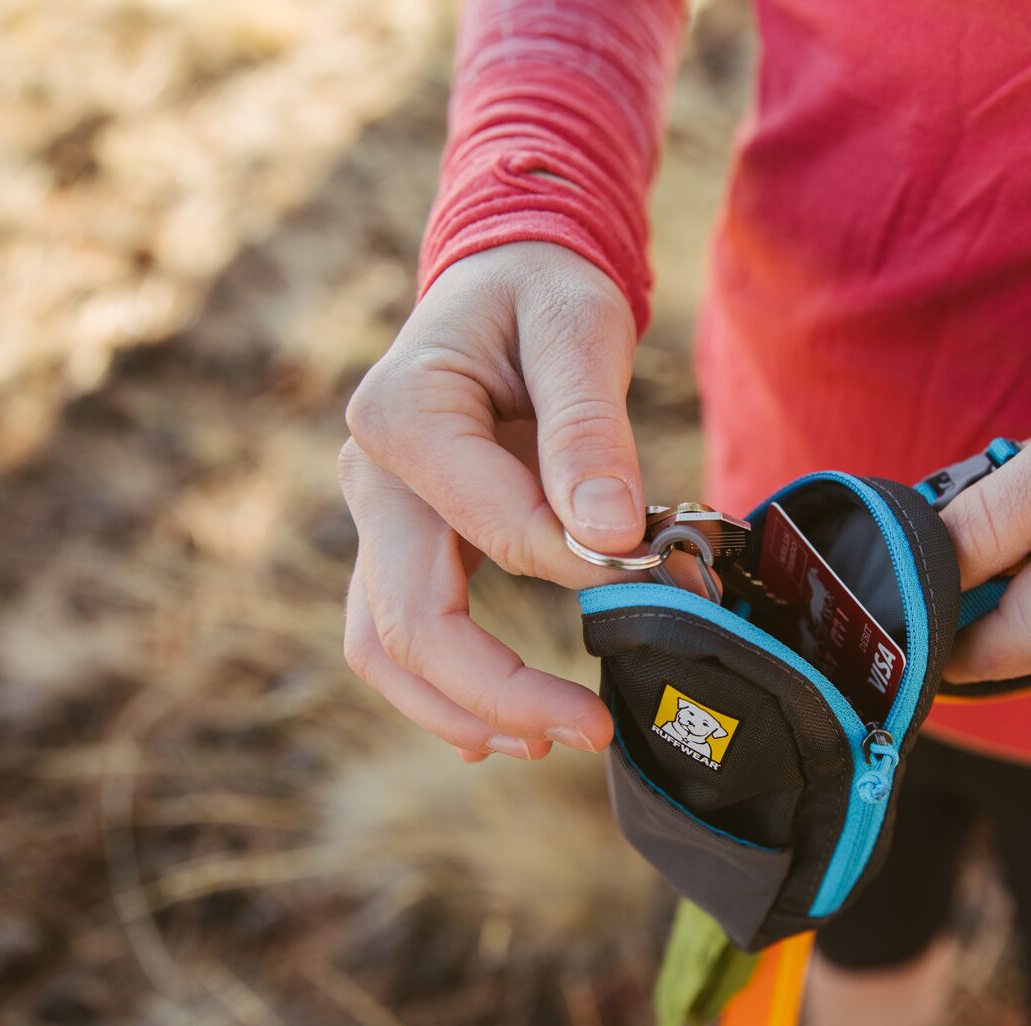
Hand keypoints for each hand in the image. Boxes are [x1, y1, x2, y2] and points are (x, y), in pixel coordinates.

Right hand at [339, 242, 641, 760]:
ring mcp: (376, 514)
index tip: (661, 581)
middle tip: (591, 733)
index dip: (575, 570)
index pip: (492, 531)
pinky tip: (500, 731)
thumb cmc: (546, 295)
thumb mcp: (580, 330)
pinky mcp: (400, 542)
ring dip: (459, 709)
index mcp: (403, 415)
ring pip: (384, 644)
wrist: (506, 278)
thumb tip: (610, 535)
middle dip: (500, 692)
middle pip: (408, 621)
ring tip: (549, 742)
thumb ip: (590, 429)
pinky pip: (398, 631)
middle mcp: (370, 474)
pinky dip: (442, 690)